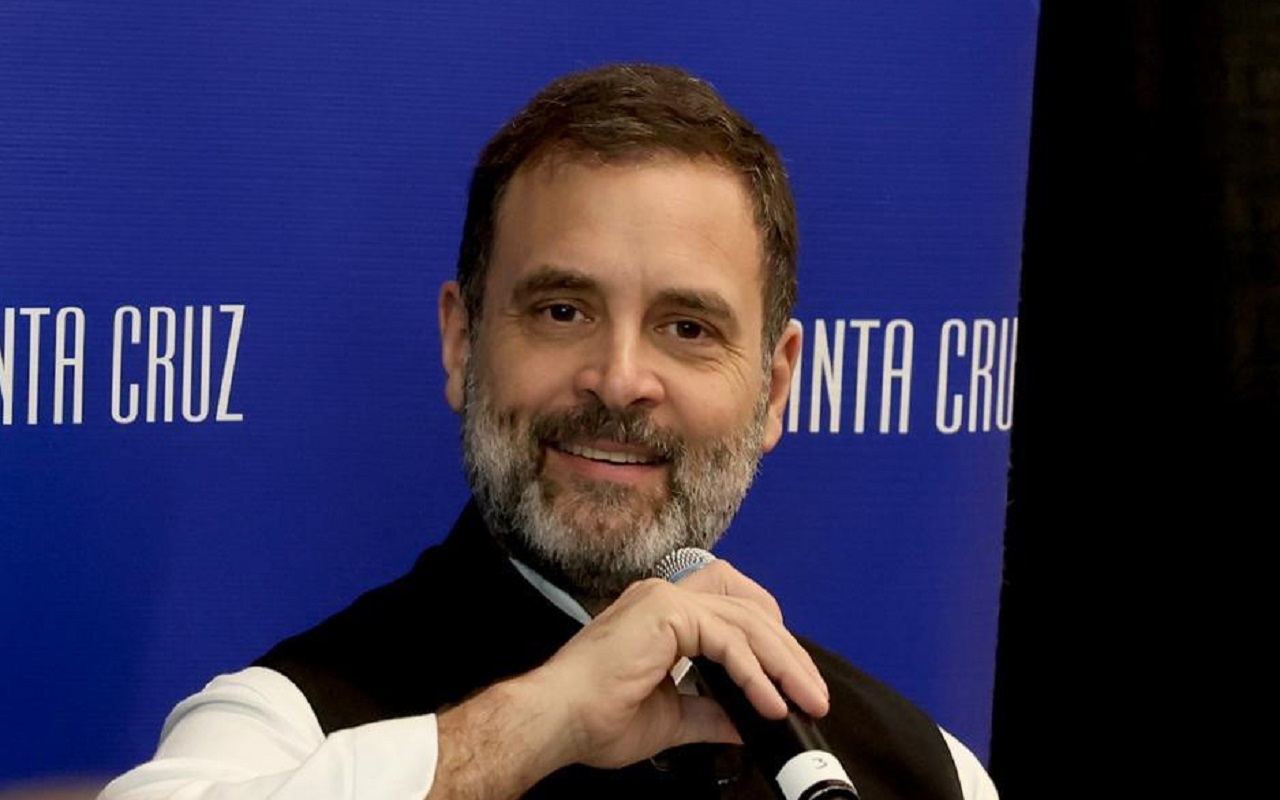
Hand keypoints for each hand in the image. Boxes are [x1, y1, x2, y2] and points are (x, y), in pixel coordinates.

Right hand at [533, 559, 829, 768]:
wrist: (557, 720)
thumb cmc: (595, 718)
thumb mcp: (670, 718)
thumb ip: (711, 713)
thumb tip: (747, 722)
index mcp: (663, 615)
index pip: (733, 609)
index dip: (769, 641)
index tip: (792, 681)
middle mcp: (665, 596)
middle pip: (749, 609)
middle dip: (788, 652)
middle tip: (814, 693)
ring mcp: (664, 599)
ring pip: (745, 619)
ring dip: (783, 662)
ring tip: (805, 699)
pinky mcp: (665, 612)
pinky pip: (727, 638)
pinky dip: (754, 672)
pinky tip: (768, 702)